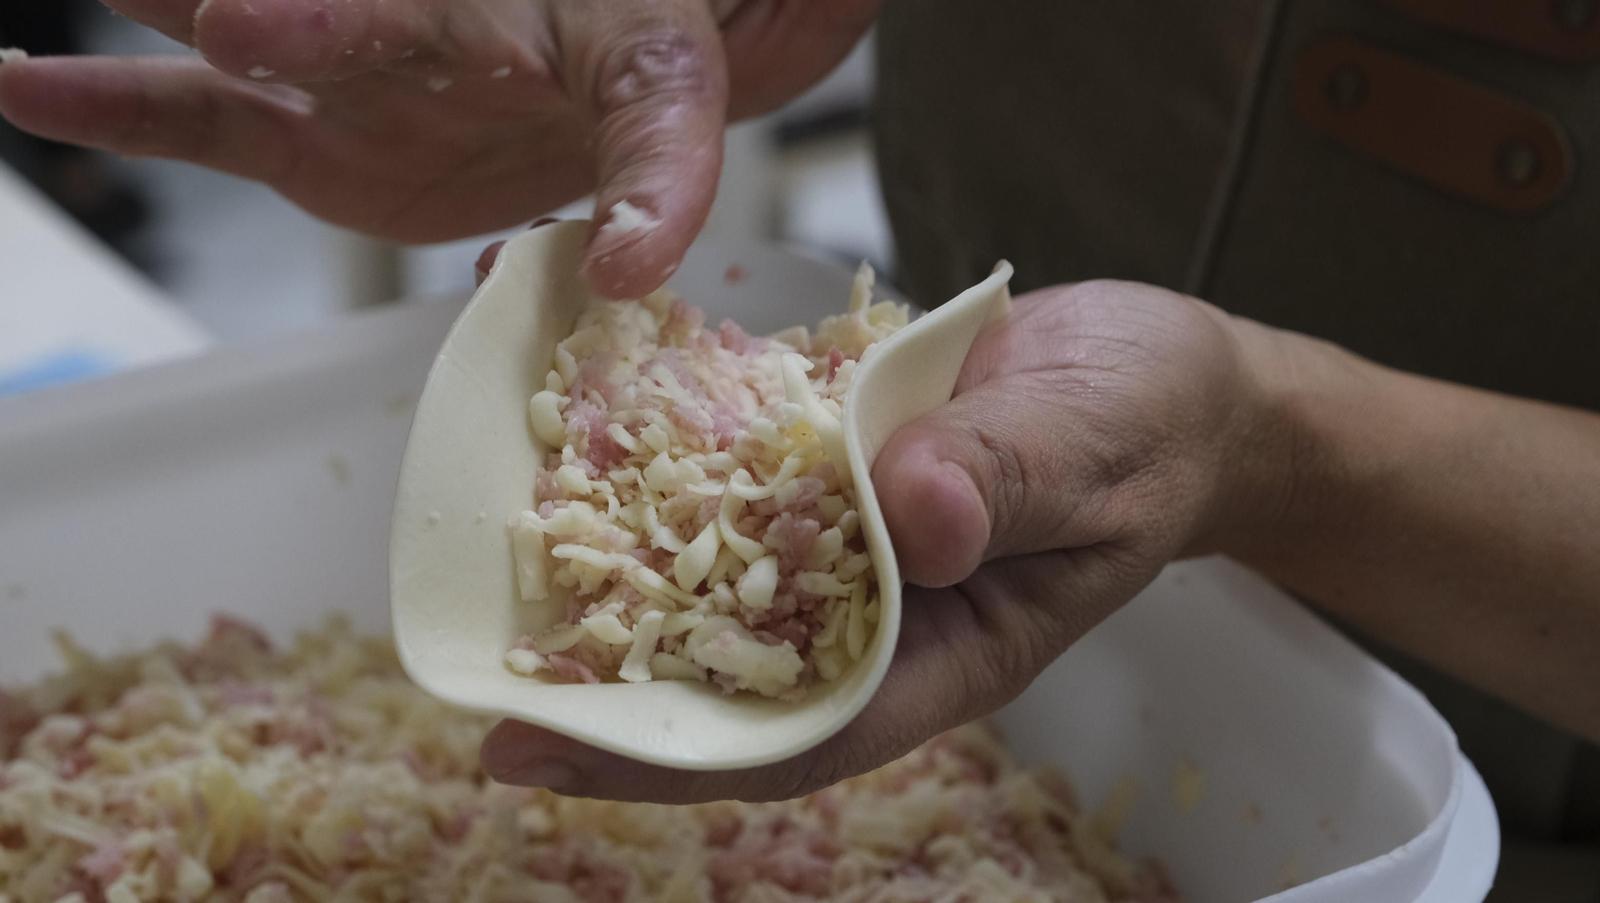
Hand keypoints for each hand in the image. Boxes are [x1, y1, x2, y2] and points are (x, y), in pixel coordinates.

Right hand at [0, 0, 877, 297]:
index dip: (315, 27)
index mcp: (470, 11)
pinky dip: (120, 111)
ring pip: (208, 44)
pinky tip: (32, 91)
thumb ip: (654, 176)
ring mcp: (337, 85)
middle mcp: (386, 32)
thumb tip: (621, 272)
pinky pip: (202, 124)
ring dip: (139, 18)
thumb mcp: (671, 97)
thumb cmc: (648, 47)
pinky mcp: (316, 146)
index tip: (243, 29)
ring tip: (34, 58)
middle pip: (267, 4)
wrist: (634, 65)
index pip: (380, 17)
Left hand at [480, 279, 1299, 801]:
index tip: (550, 751)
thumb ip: (1010, 478)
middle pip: (728, 669)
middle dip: (610, 687)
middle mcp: (874, 603)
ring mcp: (843, 529)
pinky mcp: (828, 456)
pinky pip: (739, 468)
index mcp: (945, 646)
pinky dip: (666, 456)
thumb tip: (904, 513)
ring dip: (616, 574)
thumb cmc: (1154, 426)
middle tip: (479, 684)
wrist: (1158, 369)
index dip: (673, 754)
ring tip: (497, 569)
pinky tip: (583, 426)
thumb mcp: (1099, 445)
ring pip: (718, 572)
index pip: (797, 730)